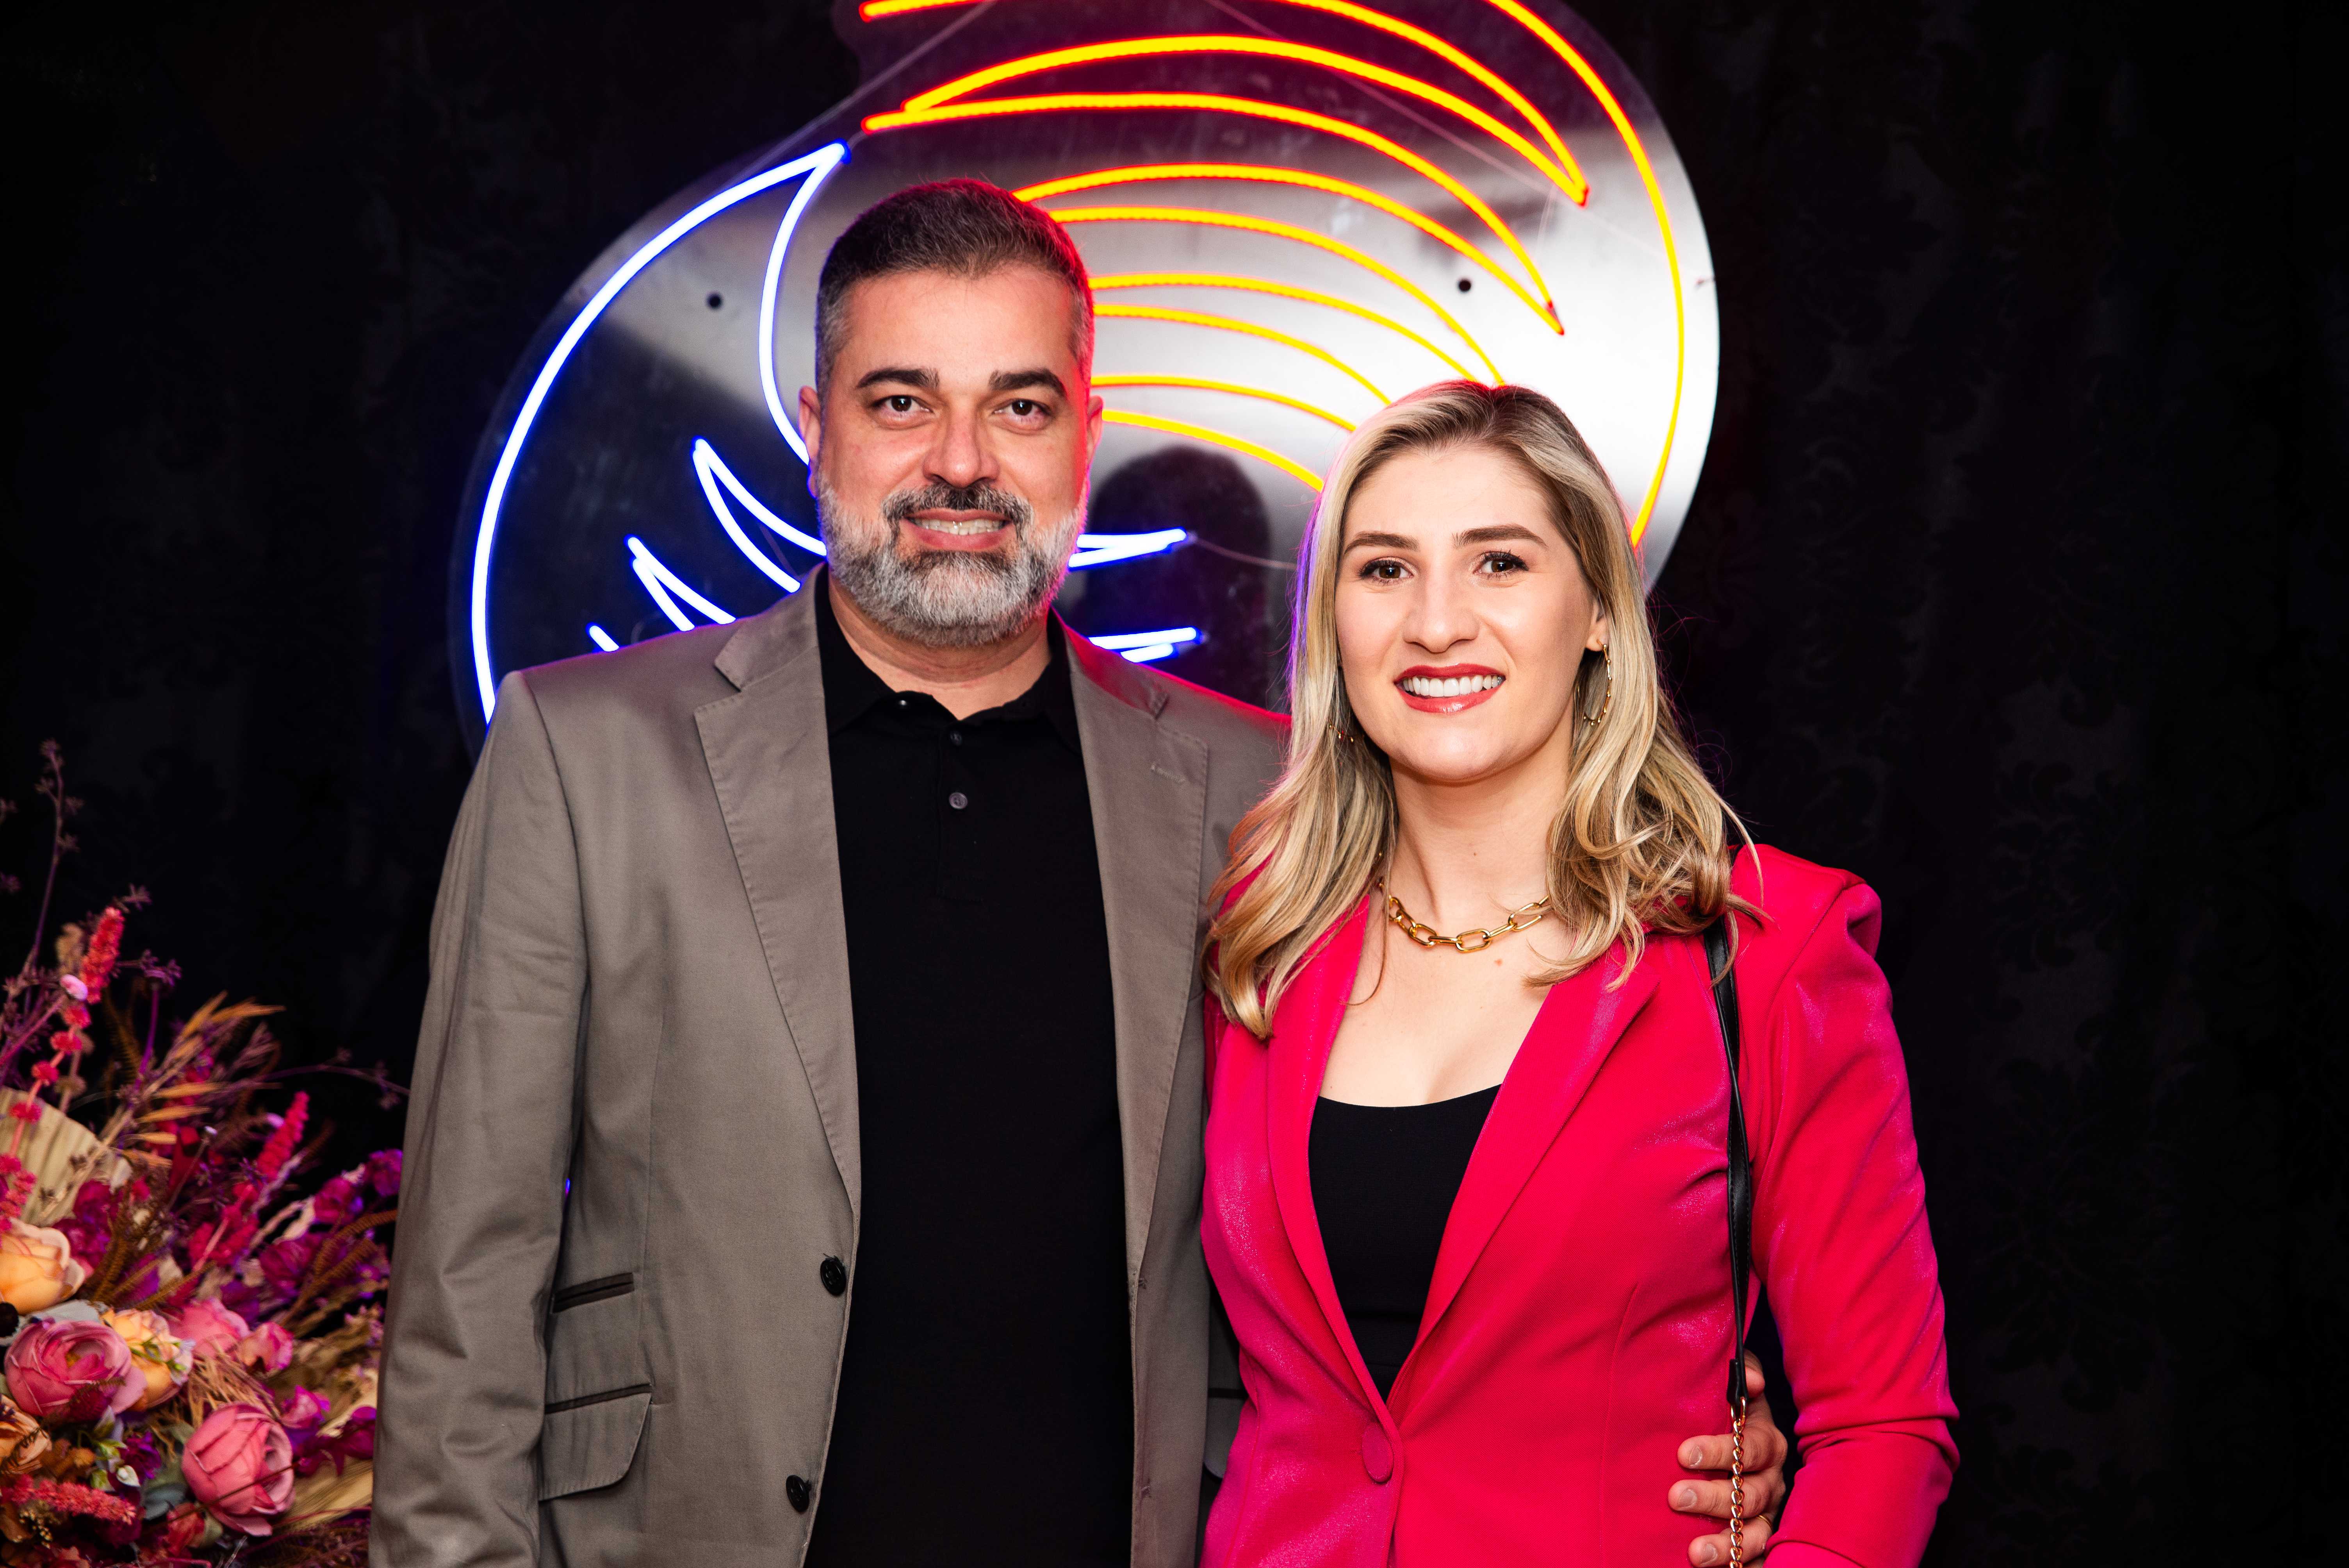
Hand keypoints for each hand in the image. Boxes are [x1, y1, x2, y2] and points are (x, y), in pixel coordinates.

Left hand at [1669, 1355, 1788, 1564]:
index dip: (1719, 1451)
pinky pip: (1757, 1556)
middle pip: (1751, 1494)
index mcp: (1766, 1441)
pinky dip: (1741, 1565)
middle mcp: (1772, 1479)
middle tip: (1677, 1497)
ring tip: (1694, 1553)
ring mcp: (1767, 1512)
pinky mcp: (1758, 1535)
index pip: (1749, 1448)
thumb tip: (1750, 1380)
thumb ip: (1741, 1376)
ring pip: (1755, 1532)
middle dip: (1713, 1497)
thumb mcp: (1733, 1385)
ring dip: (1725, 1543)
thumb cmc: (1725, 1407)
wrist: (1732, 1433)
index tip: (1683, 1453)